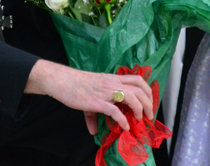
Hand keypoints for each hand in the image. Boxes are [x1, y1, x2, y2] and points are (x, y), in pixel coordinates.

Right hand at [25, 60, 155, 134]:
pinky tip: (124, 127)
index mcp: (112, 79)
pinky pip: (115, 111)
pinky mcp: (97, 102)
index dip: (147, 90)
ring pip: (132, 97)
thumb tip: (93, 131)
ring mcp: (106, 92)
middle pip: (140, 88)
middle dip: (148, 103)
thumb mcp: (90, 94)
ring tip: (139, 119)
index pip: (137, 79)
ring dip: (140, 109)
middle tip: (149, 115)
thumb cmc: (74, 84)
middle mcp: (112, 83)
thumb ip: (94, 113)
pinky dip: (123, 120)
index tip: (148, 102)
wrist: (61, 80)